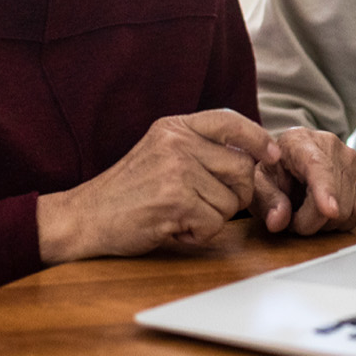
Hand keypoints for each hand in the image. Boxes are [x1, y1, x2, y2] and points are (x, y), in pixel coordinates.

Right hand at [36, 110, 280, 262]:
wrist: (85, 217)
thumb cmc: (128, 191)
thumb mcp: (160, 151)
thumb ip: (197, 147)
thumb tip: (250, 153)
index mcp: (175, 127)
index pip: (229, 120)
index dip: (257, 138)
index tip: (271, 154)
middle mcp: (177, 142)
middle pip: (242, 167)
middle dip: (234, 194)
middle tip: (205, 204)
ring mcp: (177, 170)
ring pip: (231, 200)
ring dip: (213, 217)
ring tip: (182, 214)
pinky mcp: (176, 200)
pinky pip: (214, 224)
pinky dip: (198, 234)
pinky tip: (175, 227)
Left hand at [249, 127, 355, 235]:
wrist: (291, 160)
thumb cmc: (275, 171)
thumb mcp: (259, 184)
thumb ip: (266, 201)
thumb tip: (279, 220)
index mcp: (299, 141)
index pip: (317, 166)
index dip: (324, 190)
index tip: (329, 210)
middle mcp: (330, 144)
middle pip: (332, 198)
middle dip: (309, 222)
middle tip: (293, 218)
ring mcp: (352, 158)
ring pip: (348, 210)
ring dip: (326, 224)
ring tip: (309, 212)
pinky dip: (344, 222)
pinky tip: (328, 214)